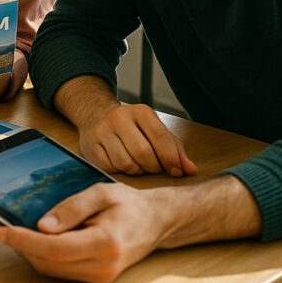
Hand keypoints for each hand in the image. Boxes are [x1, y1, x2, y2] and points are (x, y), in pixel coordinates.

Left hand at [0, 181, 166, 282]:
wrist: (157, 222)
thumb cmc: (129, 204)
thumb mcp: (100, 193)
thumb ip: (71, 208)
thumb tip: (42, 225)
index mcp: (105, 243)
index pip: (55, 249)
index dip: (25, 240)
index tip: (2, 230)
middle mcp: (103, 266)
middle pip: (49, 263)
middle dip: (22, 246)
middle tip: (3, 229)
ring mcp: (101, 276)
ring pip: (53, 270)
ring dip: (31, 253)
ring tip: (16, 233)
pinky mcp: (97, 278)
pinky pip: (62, 271)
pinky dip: (44, 257)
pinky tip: (37, 240)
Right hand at [78, 103, 196, 176]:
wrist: (95, 116)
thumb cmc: (132, 128)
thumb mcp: (155, 131)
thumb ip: (174, 149)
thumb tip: (191, 170)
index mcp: (140, 111)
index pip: (161, 137)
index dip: (171, 158)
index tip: (175, 171)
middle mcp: (119, 118)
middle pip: (143, 153)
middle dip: (153, 167)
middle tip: (154, 168)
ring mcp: (102, 131)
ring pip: (127, 164)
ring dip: (137, 171)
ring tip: (137, 164)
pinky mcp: (90, 146)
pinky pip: (111, 168)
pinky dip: (120, 171)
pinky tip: (120, 163)